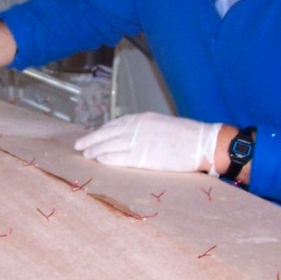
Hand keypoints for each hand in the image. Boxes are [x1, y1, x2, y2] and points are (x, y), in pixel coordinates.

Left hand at [74, 112, 222, 173]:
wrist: (201, 142)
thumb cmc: (187, 136)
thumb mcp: (161, 125)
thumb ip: (145, 129)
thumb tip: (134, 136)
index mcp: (141, 119)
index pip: (114, 124)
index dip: (101, 131)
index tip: (93, 134)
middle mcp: (135, 128)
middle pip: (106, 134)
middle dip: (91, 140)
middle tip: (79, 146)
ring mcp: (137, 142)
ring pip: (107, 146)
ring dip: (94, 151)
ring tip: (86, 155)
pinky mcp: (140, 157)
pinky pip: (116, 158)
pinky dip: (105, 159)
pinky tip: (98, 161)